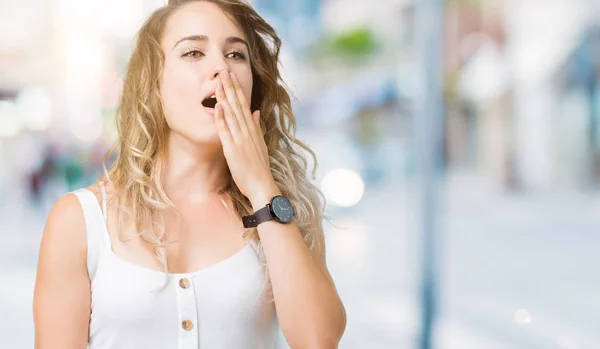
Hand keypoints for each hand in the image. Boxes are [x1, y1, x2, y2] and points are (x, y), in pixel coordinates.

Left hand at [214, 70, 279, 206]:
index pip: (244, 104)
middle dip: (230, 87)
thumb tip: (255, 112)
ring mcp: (240, 139)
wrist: (262, 185)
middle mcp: (247, 131)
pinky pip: (226, 130)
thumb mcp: (260, 144)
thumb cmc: (259, 168)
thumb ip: (257, 127)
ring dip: (224, 97)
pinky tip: (217, 106)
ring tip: (218, 82)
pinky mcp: (233, 149)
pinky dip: (221, 118)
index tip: (231, 76)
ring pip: (231, 114)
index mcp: (253, 129)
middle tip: (223, 70)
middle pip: (238, 105)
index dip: (237, 89)